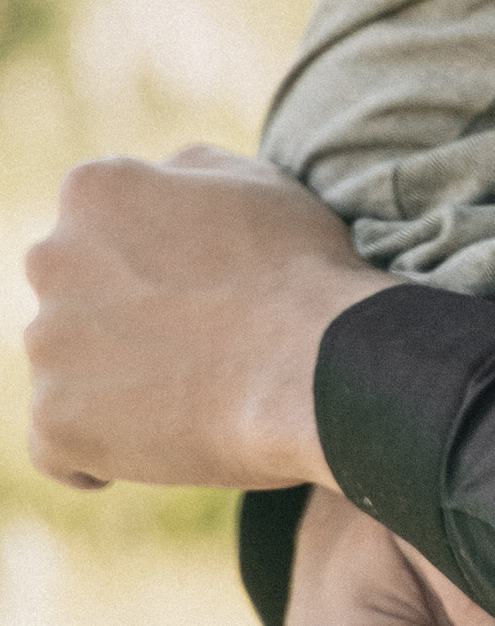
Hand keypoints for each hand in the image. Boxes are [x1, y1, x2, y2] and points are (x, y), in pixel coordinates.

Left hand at [25, 148, 375, 493]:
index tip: (193, 287)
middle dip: (115, 319)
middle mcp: (52, 259)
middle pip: (72, 296)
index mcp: (95, 191)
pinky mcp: (54, 422)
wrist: (315, 367)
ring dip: (110, 384)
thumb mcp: (256, 181)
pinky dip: (96, 452)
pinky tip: (157, 441)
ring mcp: (47, 345)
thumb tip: (161, 182)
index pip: (98, 228)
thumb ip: (187, 173)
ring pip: (67, 370)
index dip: (149, 261)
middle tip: (193, 344)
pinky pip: (58, 446)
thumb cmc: (299, 270)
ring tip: (190, 395)